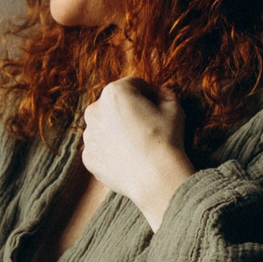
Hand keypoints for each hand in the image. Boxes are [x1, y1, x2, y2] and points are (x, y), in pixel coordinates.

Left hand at [80, 77, 194, 229]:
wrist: (155, 176)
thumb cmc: (165, 139)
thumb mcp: (174, 109)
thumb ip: (165, 93)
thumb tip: (160, 91)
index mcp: (114, 93)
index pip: (132, 85)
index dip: (147, 93)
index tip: (156, 106)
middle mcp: (94, 111)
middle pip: (114, 105)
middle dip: (128, 110)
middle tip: (146, 125)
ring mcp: (89, 135)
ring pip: (104, 127)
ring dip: (117, 130)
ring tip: (138, 144)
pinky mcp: (88, 156)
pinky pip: (100, 148)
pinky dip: (111, 151)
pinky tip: (128, 158)